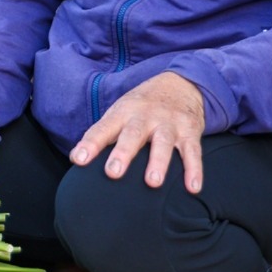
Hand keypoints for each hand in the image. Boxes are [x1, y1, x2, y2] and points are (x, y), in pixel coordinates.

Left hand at [69, 72, 205, 191]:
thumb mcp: (120, 112)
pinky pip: (193, 152)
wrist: (180, 83)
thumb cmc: (141, 107)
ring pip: (163, 143)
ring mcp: (169, 123)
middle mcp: (145, 116)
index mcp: (123, 112)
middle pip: (133, 134)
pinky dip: (195, 169)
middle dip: (123, 153)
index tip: (79, 160)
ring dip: (158, 162)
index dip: (90, 144)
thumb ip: (101, 134)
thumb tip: (77, 158)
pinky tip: (193, 188)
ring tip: (152, 183)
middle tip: (113, 173)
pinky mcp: (190, 131)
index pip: (103, 128)